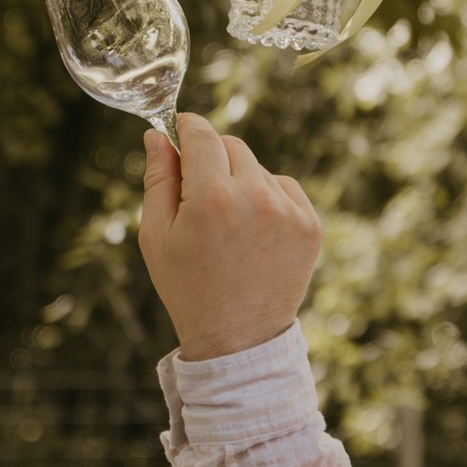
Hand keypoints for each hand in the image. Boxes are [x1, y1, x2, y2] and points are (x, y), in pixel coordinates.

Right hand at [138, 114, 322, 360]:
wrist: (238, 339)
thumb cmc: (188, 287)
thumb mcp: (156, 236)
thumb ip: (158, 178)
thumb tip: (158, 135)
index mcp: (212, 198)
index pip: (202, 134)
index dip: (186, 128)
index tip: (179, 130)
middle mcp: (256, 197)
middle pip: (231, 145)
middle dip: (212, 159)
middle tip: (199, 194)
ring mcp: (288, 212)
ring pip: (258, 168)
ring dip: (241, 181)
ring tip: (228, 226)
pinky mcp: (310, 225)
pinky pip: (284, 188)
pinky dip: (268, 199)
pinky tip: (253, 233)